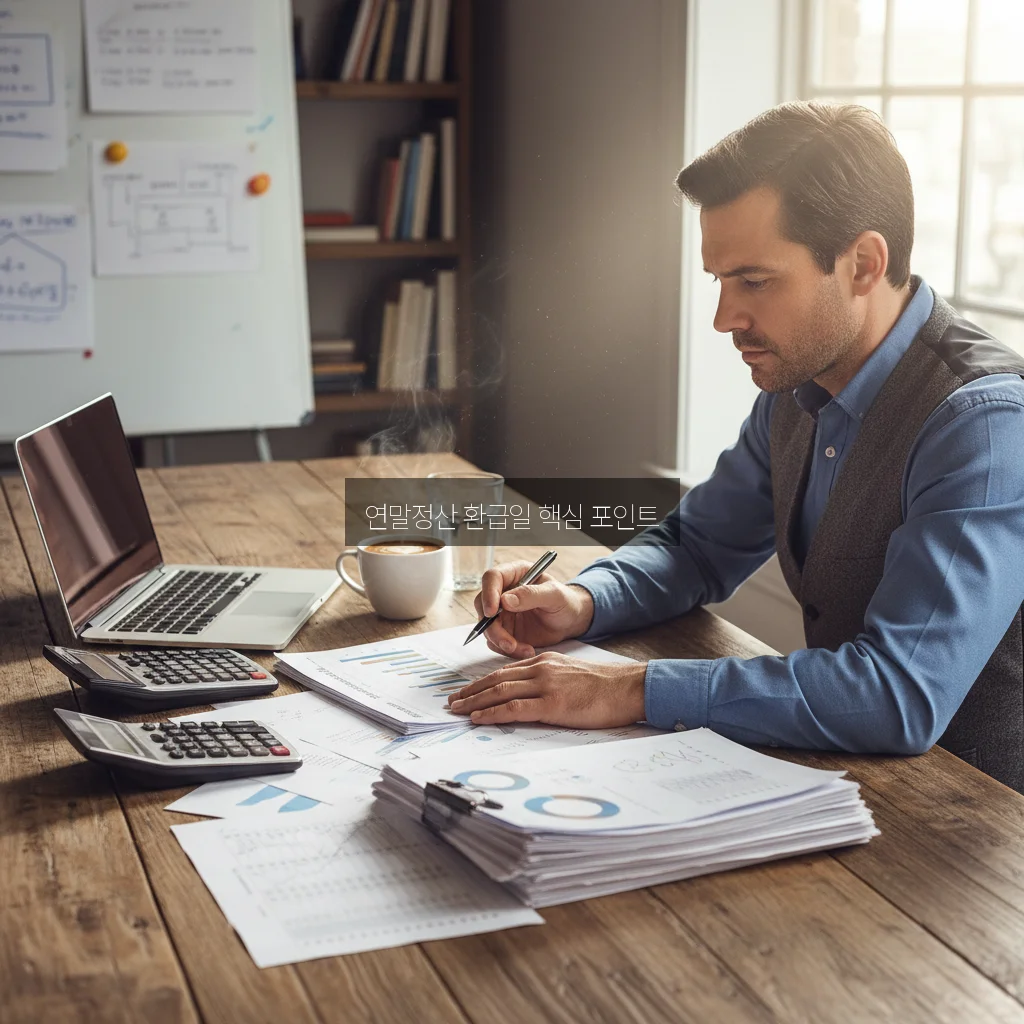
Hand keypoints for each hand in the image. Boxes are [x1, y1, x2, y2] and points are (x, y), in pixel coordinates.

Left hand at [447, 652, 646, 727]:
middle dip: (471, 691)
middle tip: (452, 702)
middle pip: (496, 679)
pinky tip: (479, 718)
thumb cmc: (604, 687)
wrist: (627, 688)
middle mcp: (541, 669)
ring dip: (475, 702)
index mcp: (545, 662)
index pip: (505, 671)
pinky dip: (493, 713)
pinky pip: (515, 708)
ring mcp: (546, 685)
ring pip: (500, 691)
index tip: (467, 692)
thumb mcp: (571, 675)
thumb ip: (549, 680)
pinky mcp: (552, 703)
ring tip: (458, 711)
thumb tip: (530, 695)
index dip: (482, 682)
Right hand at [474, 560, 594, 657]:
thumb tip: (505, 600)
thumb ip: (531, 595)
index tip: (492, 613)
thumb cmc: (566, 602)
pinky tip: (526, 650)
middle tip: (509, 643)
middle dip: (493, 628)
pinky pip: (496, 642)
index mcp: (515, 574)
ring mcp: (502, 612)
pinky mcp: (504, 630)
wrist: (570, 622)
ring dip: (501, 642)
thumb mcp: (554, 595)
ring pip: (487, 627)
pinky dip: (508, 650)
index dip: (488, 594)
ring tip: (525, 650)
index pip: (492, 578)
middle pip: (483, 606)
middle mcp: (503, 592)